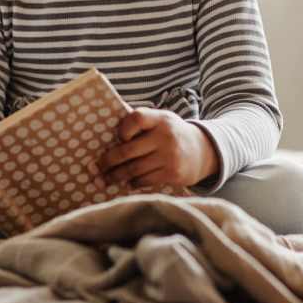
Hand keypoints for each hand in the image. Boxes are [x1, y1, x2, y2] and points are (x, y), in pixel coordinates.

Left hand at [95, 107, 219, 188]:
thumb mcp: (162, 120)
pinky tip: (128, 182)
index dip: (123, 129)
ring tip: (106, 178)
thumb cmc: (172, 134)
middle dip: (109, 161)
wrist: (204, 150)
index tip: (119, 138)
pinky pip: (145, 181)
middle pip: (128, 150)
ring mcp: (170, 156)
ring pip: (134, 169)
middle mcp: (165, 136)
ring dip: (117, 175)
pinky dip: (133, 183)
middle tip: (98, 167)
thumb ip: (141, 123)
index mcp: (160, 119)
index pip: (136, 118)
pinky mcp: (173, 174)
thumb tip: (108, 132)